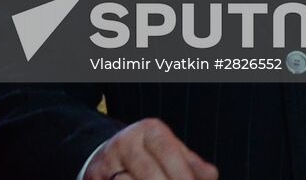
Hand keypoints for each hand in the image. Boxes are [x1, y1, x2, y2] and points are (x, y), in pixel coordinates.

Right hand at [85, 118, 217, 179]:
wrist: (106, 158)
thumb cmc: (149, 157)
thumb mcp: (170, 152)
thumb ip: (190, 164)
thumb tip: (210, 175)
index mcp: (148, 130)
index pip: (169, 153)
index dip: (183, 176)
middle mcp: (125, 141)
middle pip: (150, 174)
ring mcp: (107, 161)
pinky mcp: (94, 177)